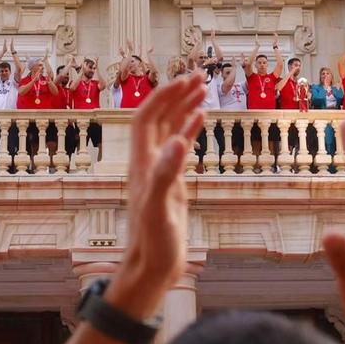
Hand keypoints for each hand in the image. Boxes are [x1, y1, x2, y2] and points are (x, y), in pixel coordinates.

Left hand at [105, 74, 203, 310]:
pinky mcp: (172, 183)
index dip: (164, 96)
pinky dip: (190, 128)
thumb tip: (179, 140)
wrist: (152, 269)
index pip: (147, 118)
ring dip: (184, 106)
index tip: (185, 80)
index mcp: (141, 164)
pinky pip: (181, 147)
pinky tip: (202, 117)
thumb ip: (167, 174)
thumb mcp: (160, 209)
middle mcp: (148, 163)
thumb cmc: (152, 243)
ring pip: (170, 128)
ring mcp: (160, 171)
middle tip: (200, 75)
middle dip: (176, 93)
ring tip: (203, 87)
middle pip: (159, 117)